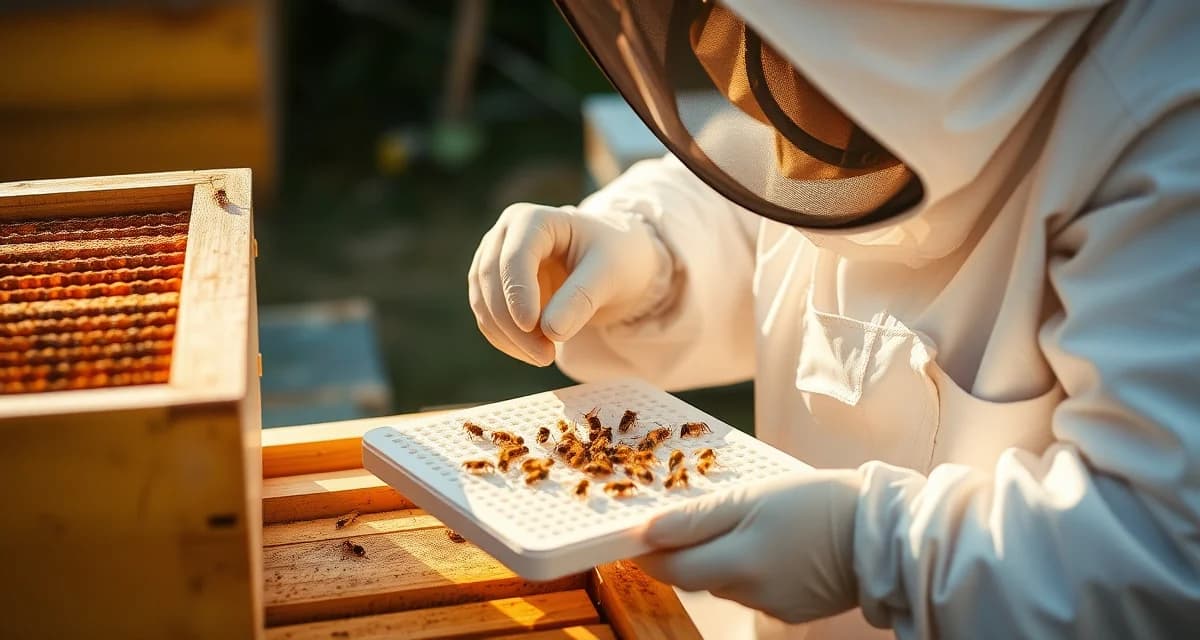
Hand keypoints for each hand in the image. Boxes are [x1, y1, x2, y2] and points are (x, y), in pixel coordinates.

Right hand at [468, 203, 668, 365]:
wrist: (614, 264)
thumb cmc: (616, 258)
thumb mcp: (611, 273)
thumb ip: (582, 298)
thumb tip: (550, 331)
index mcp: (534, 220)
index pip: (514, 256)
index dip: (518, 293)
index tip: (531, 327)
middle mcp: (506, 235)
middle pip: (492, 280)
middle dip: (512, 324)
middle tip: (545, 357)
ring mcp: (495, 260)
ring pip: (483, 302)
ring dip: (508, 337)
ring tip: (545, 357)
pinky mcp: (495, 288)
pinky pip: (489, 318)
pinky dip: (506, 340)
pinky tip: (533, 354)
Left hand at [636, 469, 862, 623]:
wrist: (882, 534)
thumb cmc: (819, 504)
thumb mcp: (753, 497)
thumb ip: (697, 517)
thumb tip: (648, 531)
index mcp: (738, 564)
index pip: (672, 569)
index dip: (648, 553)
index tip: (634, 534)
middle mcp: (749, 594)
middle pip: (697, 577)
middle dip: (682, 554)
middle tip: (681, 520)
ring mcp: (772, 606)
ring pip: (725, 583)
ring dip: (717, 560)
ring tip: (735, 523)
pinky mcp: (793, 610)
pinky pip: (754, 590)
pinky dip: (748, 569)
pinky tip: (768, 544)